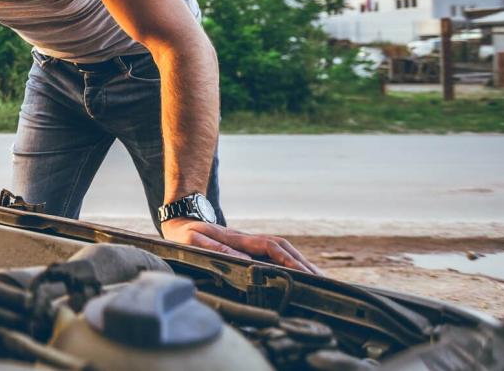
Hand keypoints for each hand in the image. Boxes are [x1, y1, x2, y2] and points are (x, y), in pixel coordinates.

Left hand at [160, 218, 322, 274]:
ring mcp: (249, 244)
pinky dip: (290, 263)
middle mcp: (248, 240)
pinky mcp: (247, 249)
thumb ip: (214, 247)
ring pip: (282, 251)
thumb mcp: (192, 240)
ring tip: (320, 280)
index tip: (304, 273)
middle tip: (323, 281)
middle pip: (283, 248)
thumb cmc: (183, 234)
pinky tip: (300, 275)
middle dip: (303, 263)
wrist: (179, 222)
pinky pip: (274, 255)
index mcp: (237, 238)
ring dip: (301, 263)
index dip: (288, 260)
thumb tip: (243, 259)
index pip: (271, 248)